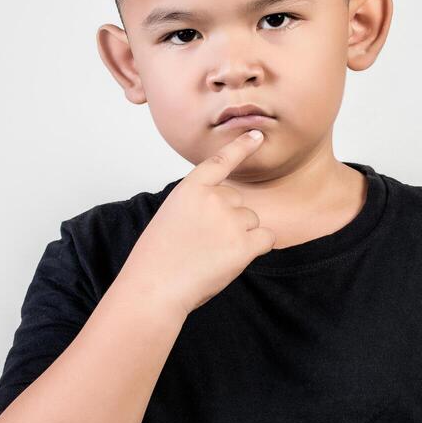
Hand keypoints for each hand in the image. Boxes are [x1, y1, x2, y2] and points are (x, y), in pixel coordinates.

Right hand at [121, 129, 275, 315]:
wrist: (154, 287)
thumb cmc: (157, 259)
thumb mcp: (171, 217)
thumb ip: (199, 206)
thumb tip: (229, 213)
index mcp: (191, 188)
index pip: (221, 161)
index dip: (241, 147)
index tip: (257, 135)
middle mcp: (214, 198)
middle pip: (239, 203)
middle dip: (229, 221)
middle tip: (202, 245)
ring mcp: (231, 220)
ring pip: (252, 222)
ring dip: (240, 238)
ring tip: (211, 255)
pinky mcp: (245, 245)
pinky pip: (266, 239)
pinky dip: (256, 249)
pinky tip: (232, 260)